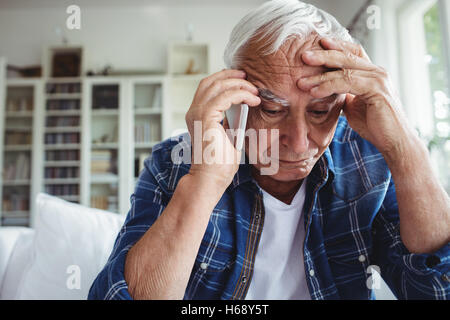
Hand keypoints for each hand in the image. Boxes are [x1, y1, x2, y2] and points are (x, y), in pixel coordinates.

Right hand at [185, 69, 260, 186]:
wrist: (210, 179)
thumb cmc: (219, 164)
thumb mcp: (227, 136)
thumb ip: (230, 121)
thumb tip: (242, 108)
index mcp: (197, 115)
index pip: (207, 88)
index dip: (224, 79)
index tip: (242, 79)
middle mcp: (193, 112)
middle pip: (210, 81)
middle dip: (230, 76)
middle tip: (248, 77)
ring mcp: (197, 113)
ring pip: (218, 85)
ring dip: (239, 84)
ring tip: (254, 90)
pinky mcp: (206, 117)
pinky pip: (226, 96)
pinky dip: (241, 94)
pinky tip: (252, 100)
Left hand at [297, 38, 416, 157]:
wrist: (394, 142)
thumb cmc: (376, 126)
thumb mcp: (354, 106)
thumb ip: (343, 94)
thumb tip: (326, 90)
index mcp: (372, 74)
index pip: (353, 53)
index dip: (336, 46)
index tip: (317, 44)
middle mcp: (377, 72)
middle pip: (347, 56)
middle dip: (323, 55)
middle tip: (303, 55)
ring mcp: (378, 80)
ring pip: (345, 70)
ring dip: (320, 76)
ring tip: (301, 82)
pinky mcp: (377, 90)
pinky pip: (348, 83)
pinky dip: (328, 86)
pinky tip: (314, 91)